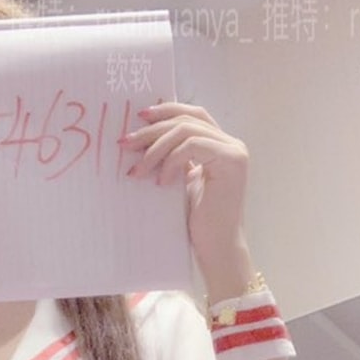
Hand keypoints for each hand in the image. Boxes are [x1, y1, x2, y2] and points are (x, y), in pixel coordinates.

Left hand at [121, 102, 248, 274]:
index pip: (192, 115)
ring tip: (137, 169)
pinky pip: (192, 146)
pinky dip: (171, 161)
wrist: (217, 249)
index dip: (165, 111)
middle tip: (125, 143)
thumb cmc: (198, 223)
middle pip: (186, 119)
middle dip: (152, 130)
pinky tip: (161, 182)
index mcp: (220, 145)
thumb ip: (174, 158)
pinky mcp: (231, 162)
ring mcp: (233, 152)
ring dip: (155, 148)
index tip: (138, 117)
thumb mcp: (182, 182)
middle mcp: (231, 144)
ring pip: (186, 131)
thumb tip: (142, 140)